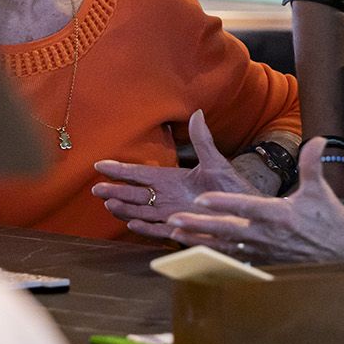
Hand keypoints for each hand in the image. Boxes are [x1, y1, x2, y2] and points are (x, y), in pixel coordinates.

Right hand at [91, 110, 269, 241]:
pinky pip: (159, 229)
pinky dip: (145, 228)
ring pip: (142, 211)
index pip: (140, 174)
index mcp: (172, 179)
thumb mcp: (216, 162)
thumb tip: (197, 113)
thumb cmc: (232, 188)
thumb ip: (202, 141)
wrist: (247, 212)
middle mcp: (168, 197)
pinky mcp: (182, 230)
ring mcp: (172, 214)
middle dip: (115, 191)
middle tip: (96, 189)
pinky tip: (131, 223)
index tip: (100, 165)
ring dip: (125, 208)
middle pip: (135, 194)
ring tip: (109, 204)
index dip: (120, 169)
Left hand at [166, 139, 343, 269]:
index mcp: (280, 215)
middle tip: (174, 219)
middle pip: (227, 229)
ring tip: (174, 233)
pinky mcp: (263, 261)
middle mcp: (268, 235)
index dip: (224, 204)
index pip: (247, 207)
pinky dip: (211, 255)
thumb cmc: (331, 220)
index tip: (201, 199)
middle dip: (200, 225)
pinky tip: (194, 251)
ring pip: (224, 246)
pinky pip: (232, 258)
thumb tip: (318, 139)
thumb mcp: (321, 191)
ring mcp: (264, 251)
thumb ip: (312, 164)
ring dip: (199, 240)